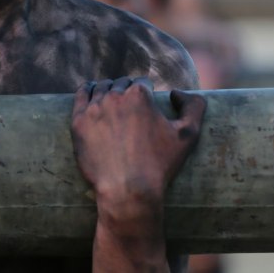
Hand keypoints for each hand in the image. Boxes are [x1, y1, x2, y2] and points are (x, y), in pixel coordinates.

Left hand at [70, 77, 205, 271]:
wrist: (128, 191)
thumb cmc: (159, 165)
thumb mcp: (189, 135)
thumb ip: (194, 106)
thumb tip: (176, 92)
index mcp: (139, 94)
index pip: (142, 82)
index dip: (147, 91)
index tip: (146, 103)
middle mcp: (114, 96)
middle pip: (120, 84)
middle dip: (126, 91)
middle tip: (129, 106)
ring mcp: (93, 108)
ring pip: (100, 88)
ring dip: (107, 90)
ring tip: (110, 99)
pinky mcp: (78, 122)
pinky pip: (80, 97)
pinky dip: (86, 92)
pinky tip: (89, 93)